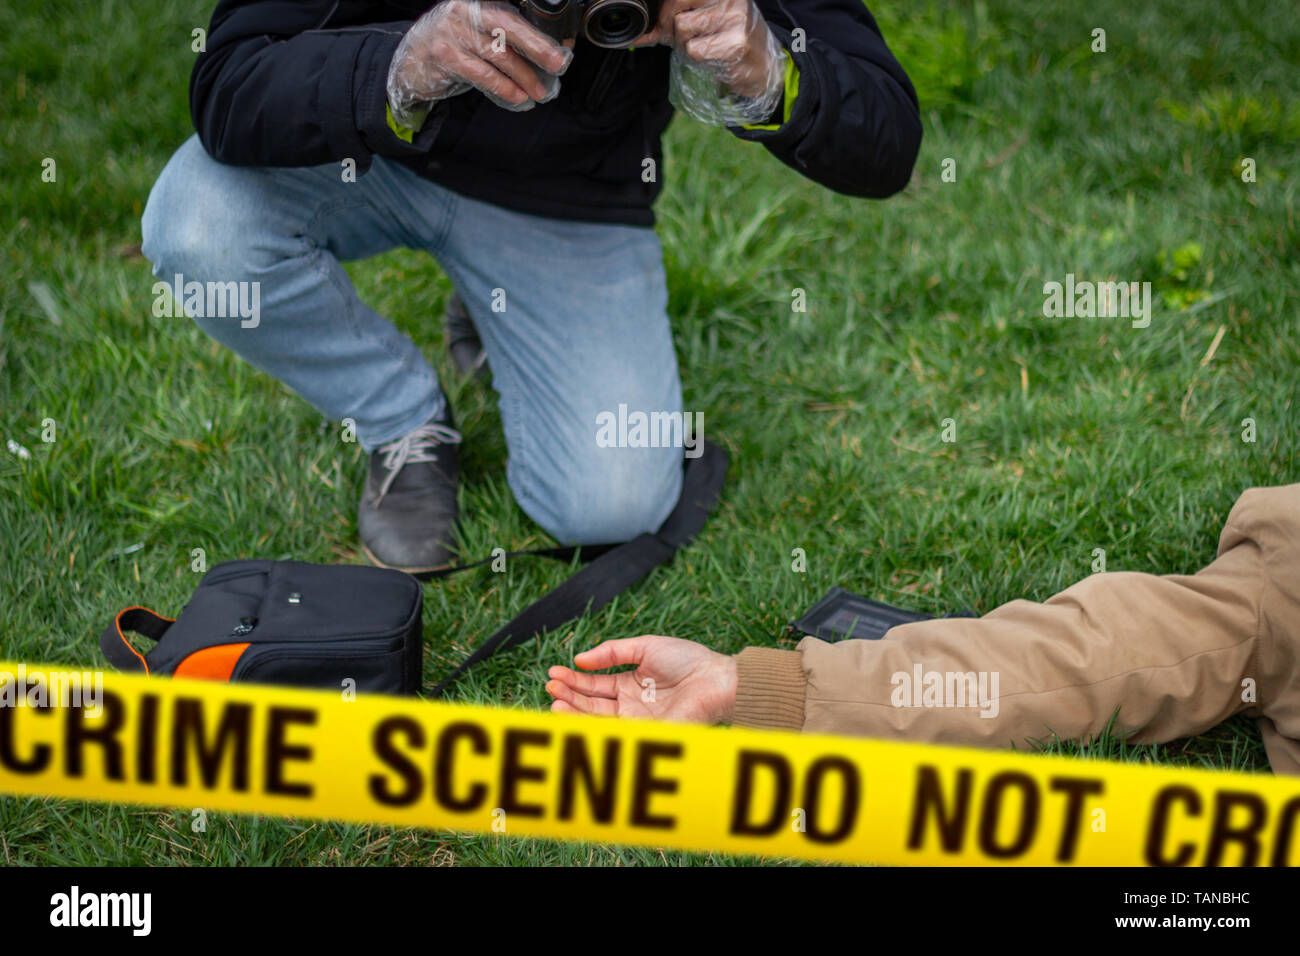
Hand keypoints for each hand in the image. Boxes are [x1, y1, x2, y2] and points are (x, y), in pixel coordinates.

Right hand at [387, 0, 573, 123]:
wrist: (408, 62)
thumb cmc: (450, 47)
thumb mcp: (477, 33)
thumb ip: (506, 37)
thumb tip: (548, 53)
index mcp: (478, 1)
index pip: (514, 13)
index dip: (540, 31)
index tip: (563, 47)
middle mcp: (464, 10)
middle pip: (509, 26)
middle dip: (538, 47)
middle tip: (559, 65)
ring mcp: (452, 31)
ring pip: (498, 53)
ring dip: (523, 76)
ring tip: (539, 91)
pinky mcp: (444, 55)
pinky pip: (482, 74)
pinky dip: (504, 88)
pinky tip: (518, 97)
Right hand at [546, 635, 737, 722]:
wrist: (715, 677)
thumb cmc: (686, 659)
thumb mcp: (644, 646)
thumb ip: (611, 652)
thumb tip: (579, 659)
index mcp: (629, 684)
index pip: (594, 684)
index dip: (573, 680)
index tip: (553, 672)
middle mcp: (629, 705)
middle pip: (591, 702)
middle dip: (568, 695)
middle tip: (549, 686)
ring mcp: (636, 721)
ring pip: (598, 719)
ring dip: (574, 710)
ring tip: (554, 701)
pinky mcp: (645, 734)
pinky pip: (615, 732)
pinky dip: (592, 725)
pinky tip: (575, 713)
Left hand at [633, 0, 780, 98]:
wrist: (762, 65)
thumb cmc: (729, 41)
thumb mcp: (704, 21)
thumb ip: (673, 21)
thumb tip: (638, 34)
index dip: (665, 10)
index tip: (666, 25)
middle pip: (676, 4)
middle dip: (669, 27)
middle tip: (680, 40)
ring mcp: (734, 18)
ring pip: (683, 28)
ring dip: (685, 45)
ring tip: (702, 48)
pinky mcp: (736, 43)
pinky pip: (695, 50)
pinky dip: (697, 59)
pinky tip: (712, 58)